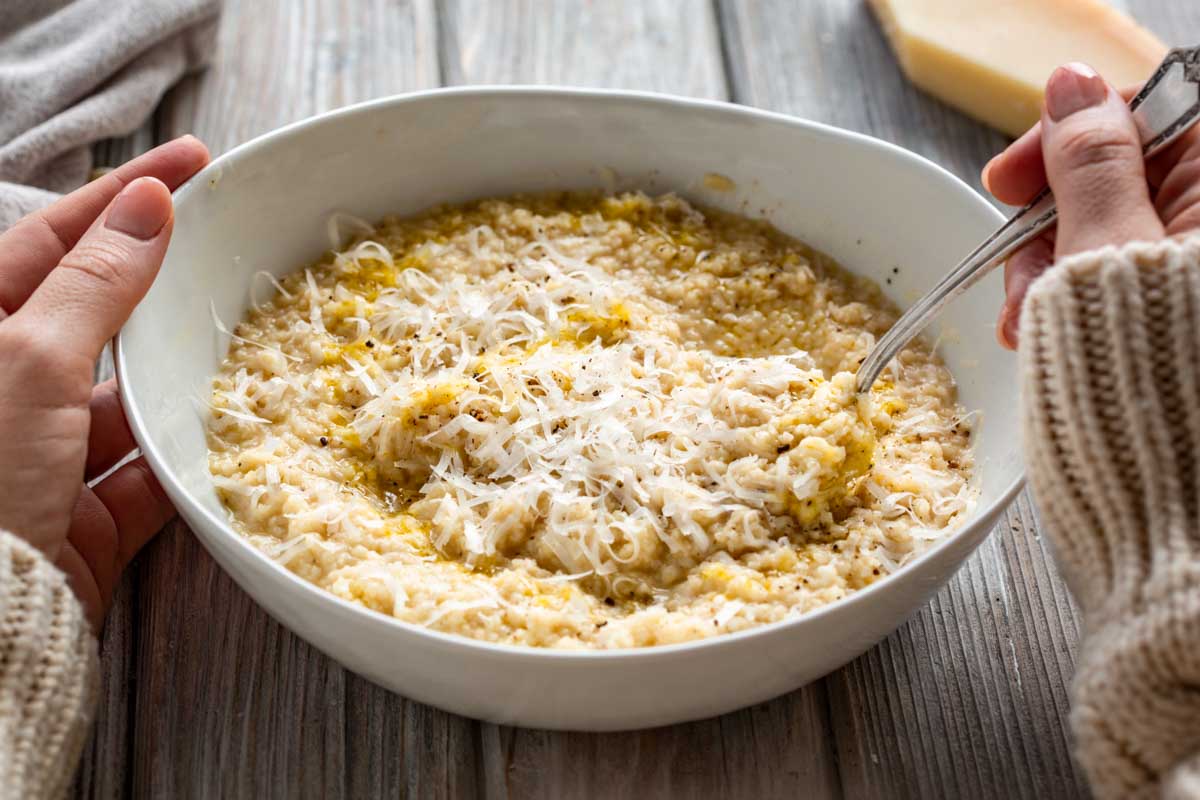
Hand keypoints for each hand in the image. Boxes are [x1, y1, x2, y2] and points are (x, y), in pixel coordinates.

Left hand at [0, 136, 209, 630]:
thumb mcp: (33, 359)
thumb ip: (96, 284)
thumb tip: (147, 206)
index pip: (54, 241)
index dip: (122, 198)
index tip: (190, 163)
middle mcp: (7, 391)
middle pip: (97, 318)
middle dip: (161, 287)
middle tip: (229, 245)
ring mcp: (44, 457)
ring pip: (128, 400)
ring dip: (177, 383)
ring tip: (243, 350)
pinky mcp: (83, 517)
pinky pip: (145, 475)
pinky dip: (180, 461)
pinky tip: (227, 438)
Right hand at [983, 62, 1199, 348]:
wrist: (1169, 488)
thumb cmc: (1146, 374)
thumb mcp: (1106, 253)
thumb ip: (1088, 161)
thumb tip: (1071, 85)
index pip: (1151, 112)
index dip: (1073, 134)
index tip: (1009, 179)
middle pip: (1120, 175)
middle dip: (1050, 224)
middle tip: (1016, 279)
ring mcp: (1192, 268)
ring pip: (1105, 230)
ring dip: (1047, 272)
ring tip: (1024, 330)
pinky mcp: (1175, 310)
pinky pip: (1110, 277)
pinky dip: (1068, 301)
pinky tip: (1042, 337)